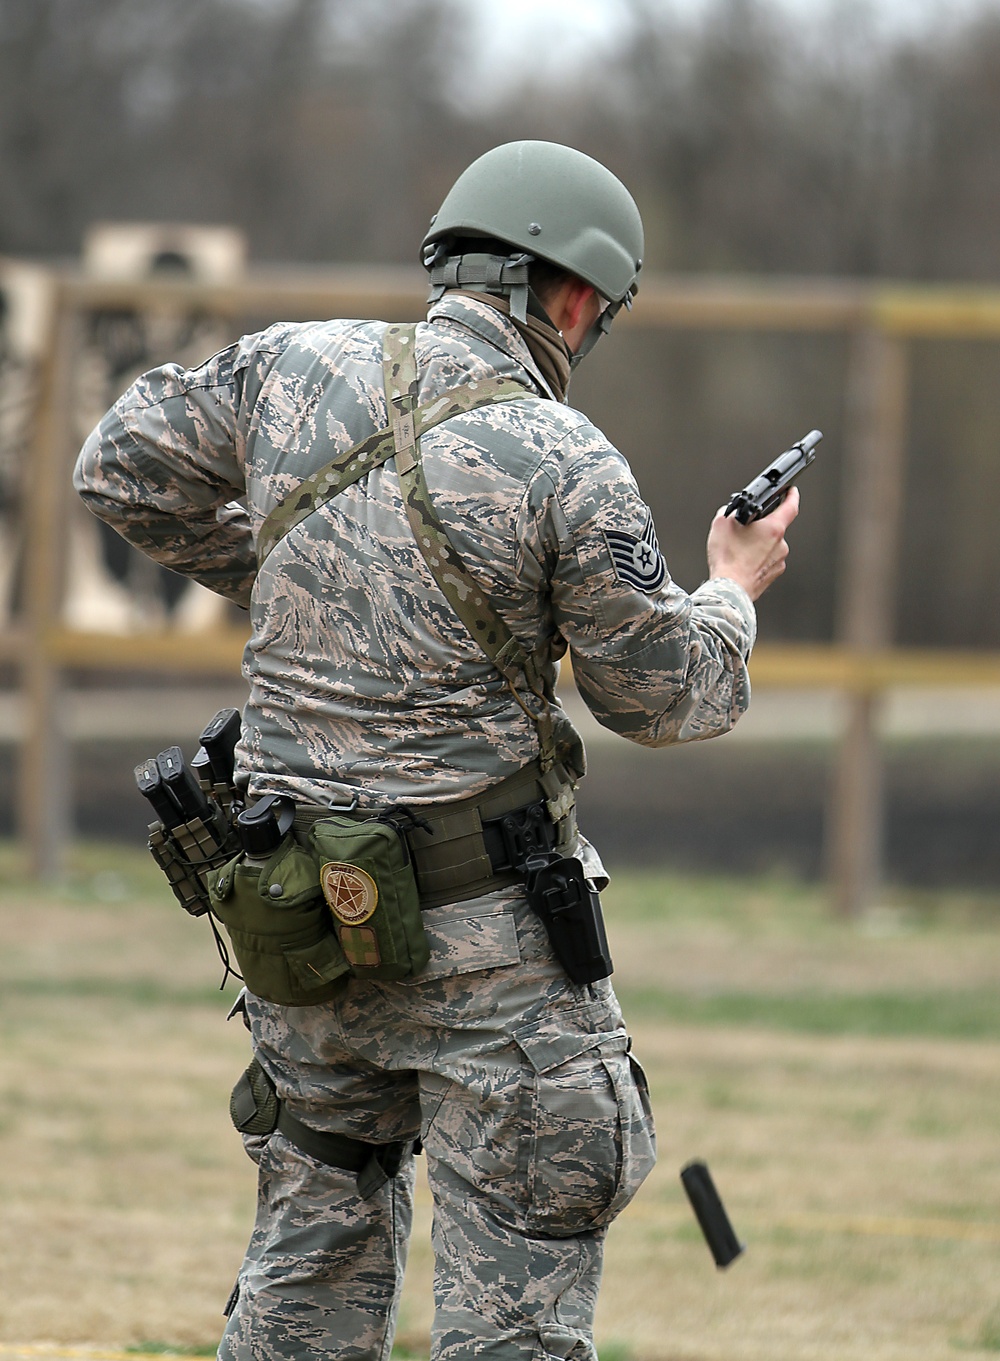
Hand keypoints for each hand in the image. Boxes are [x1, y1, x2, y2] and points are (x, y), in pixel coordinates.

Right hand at [705, 486, 798, 601]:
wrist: (729, 590)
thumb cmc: (729, 560)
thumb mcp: (721, 524)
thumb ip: (729, 512)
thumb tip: (731, 513)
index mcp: (773, 528)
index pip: (790, 506)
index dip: (791, 496)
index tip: (792, 492)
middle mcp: (781, 545)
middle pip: (774, 528)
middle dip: (760, 528)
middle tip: (742, 532)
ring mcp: (778, 561)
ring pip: (769, 546)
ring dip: (757, 545)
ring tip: (739, 551)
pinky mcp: (772, 575)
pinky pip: (766, 562)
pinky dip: (756, 560)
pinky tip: (742, 563)